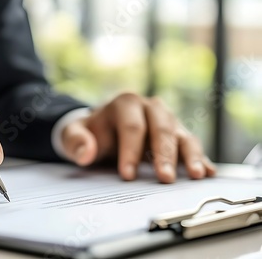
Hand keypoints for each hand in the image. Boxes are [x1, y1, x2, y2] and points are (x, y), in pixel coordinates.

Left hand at [60, 93, 215, 182]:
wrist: (101, 128)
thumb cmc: (90, 132)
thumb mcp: (74, 134)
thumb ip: (76, 141)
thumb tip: (85, 153)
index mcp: (125, 103)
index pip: (132, 127)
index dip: (130, 151)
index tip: (128, 175)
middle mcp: (150, 107)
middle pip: (161, 129)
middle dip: (164, 154)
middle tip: (165, 179)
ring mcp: (167, 120)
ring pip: (182, 135)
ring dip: (190, 156)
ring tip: (195, 176)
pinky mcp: (178, 134)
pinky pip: (191, 144)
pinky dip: (201, 158)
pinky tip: (207, 172)